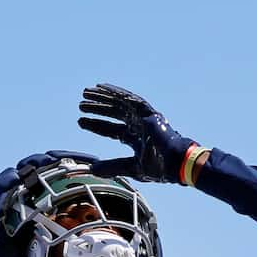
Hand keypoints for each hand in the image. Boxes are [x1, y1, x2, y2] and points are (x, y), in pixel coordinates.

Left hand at [77, 83, 204, 183]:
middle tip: (81, 105)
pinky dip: (115, 92)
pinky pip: (130, 99)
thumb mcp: (131, 167)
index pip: (112, 130)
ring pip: (119, 104)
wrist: (176, 164)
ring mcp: (144, 118)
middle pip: (114, 113)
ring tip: (85, 94)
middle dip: (97, 108)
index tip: (81, 122)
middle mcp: (139, 126)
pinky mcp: (149, 113)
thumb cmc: (159, 168)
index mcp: (136, 139)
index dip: (96, 125)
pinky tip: (101, 88)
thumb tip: (92, 169)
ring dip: (102, 98)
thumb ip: (112, 167)